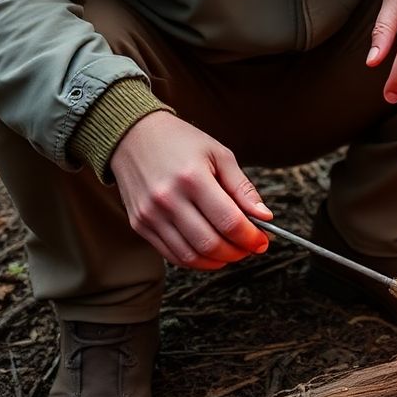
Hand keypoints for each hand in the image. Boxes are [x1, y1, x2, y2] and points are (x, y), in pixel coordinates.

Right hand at [110, 111, 270, 269]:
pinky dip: (196, 260)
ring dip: (218, 261)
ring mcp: (151, 214)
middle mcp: (168, 199)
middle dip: (238, 252)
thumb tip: (264, 217)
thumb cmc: (179, 142)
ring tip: (231, 251)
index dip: (251, 238)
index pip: (229, 222)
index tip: (262, 241)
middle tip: (249, 247)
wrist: (132, 136)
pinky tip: (209, 252)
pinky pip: (172, 255)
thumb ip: (242, 188)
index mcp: (192, 178)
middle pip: (211, 244)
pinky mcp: (140, 224)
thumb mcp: (218, 154)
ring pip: (191, 256)